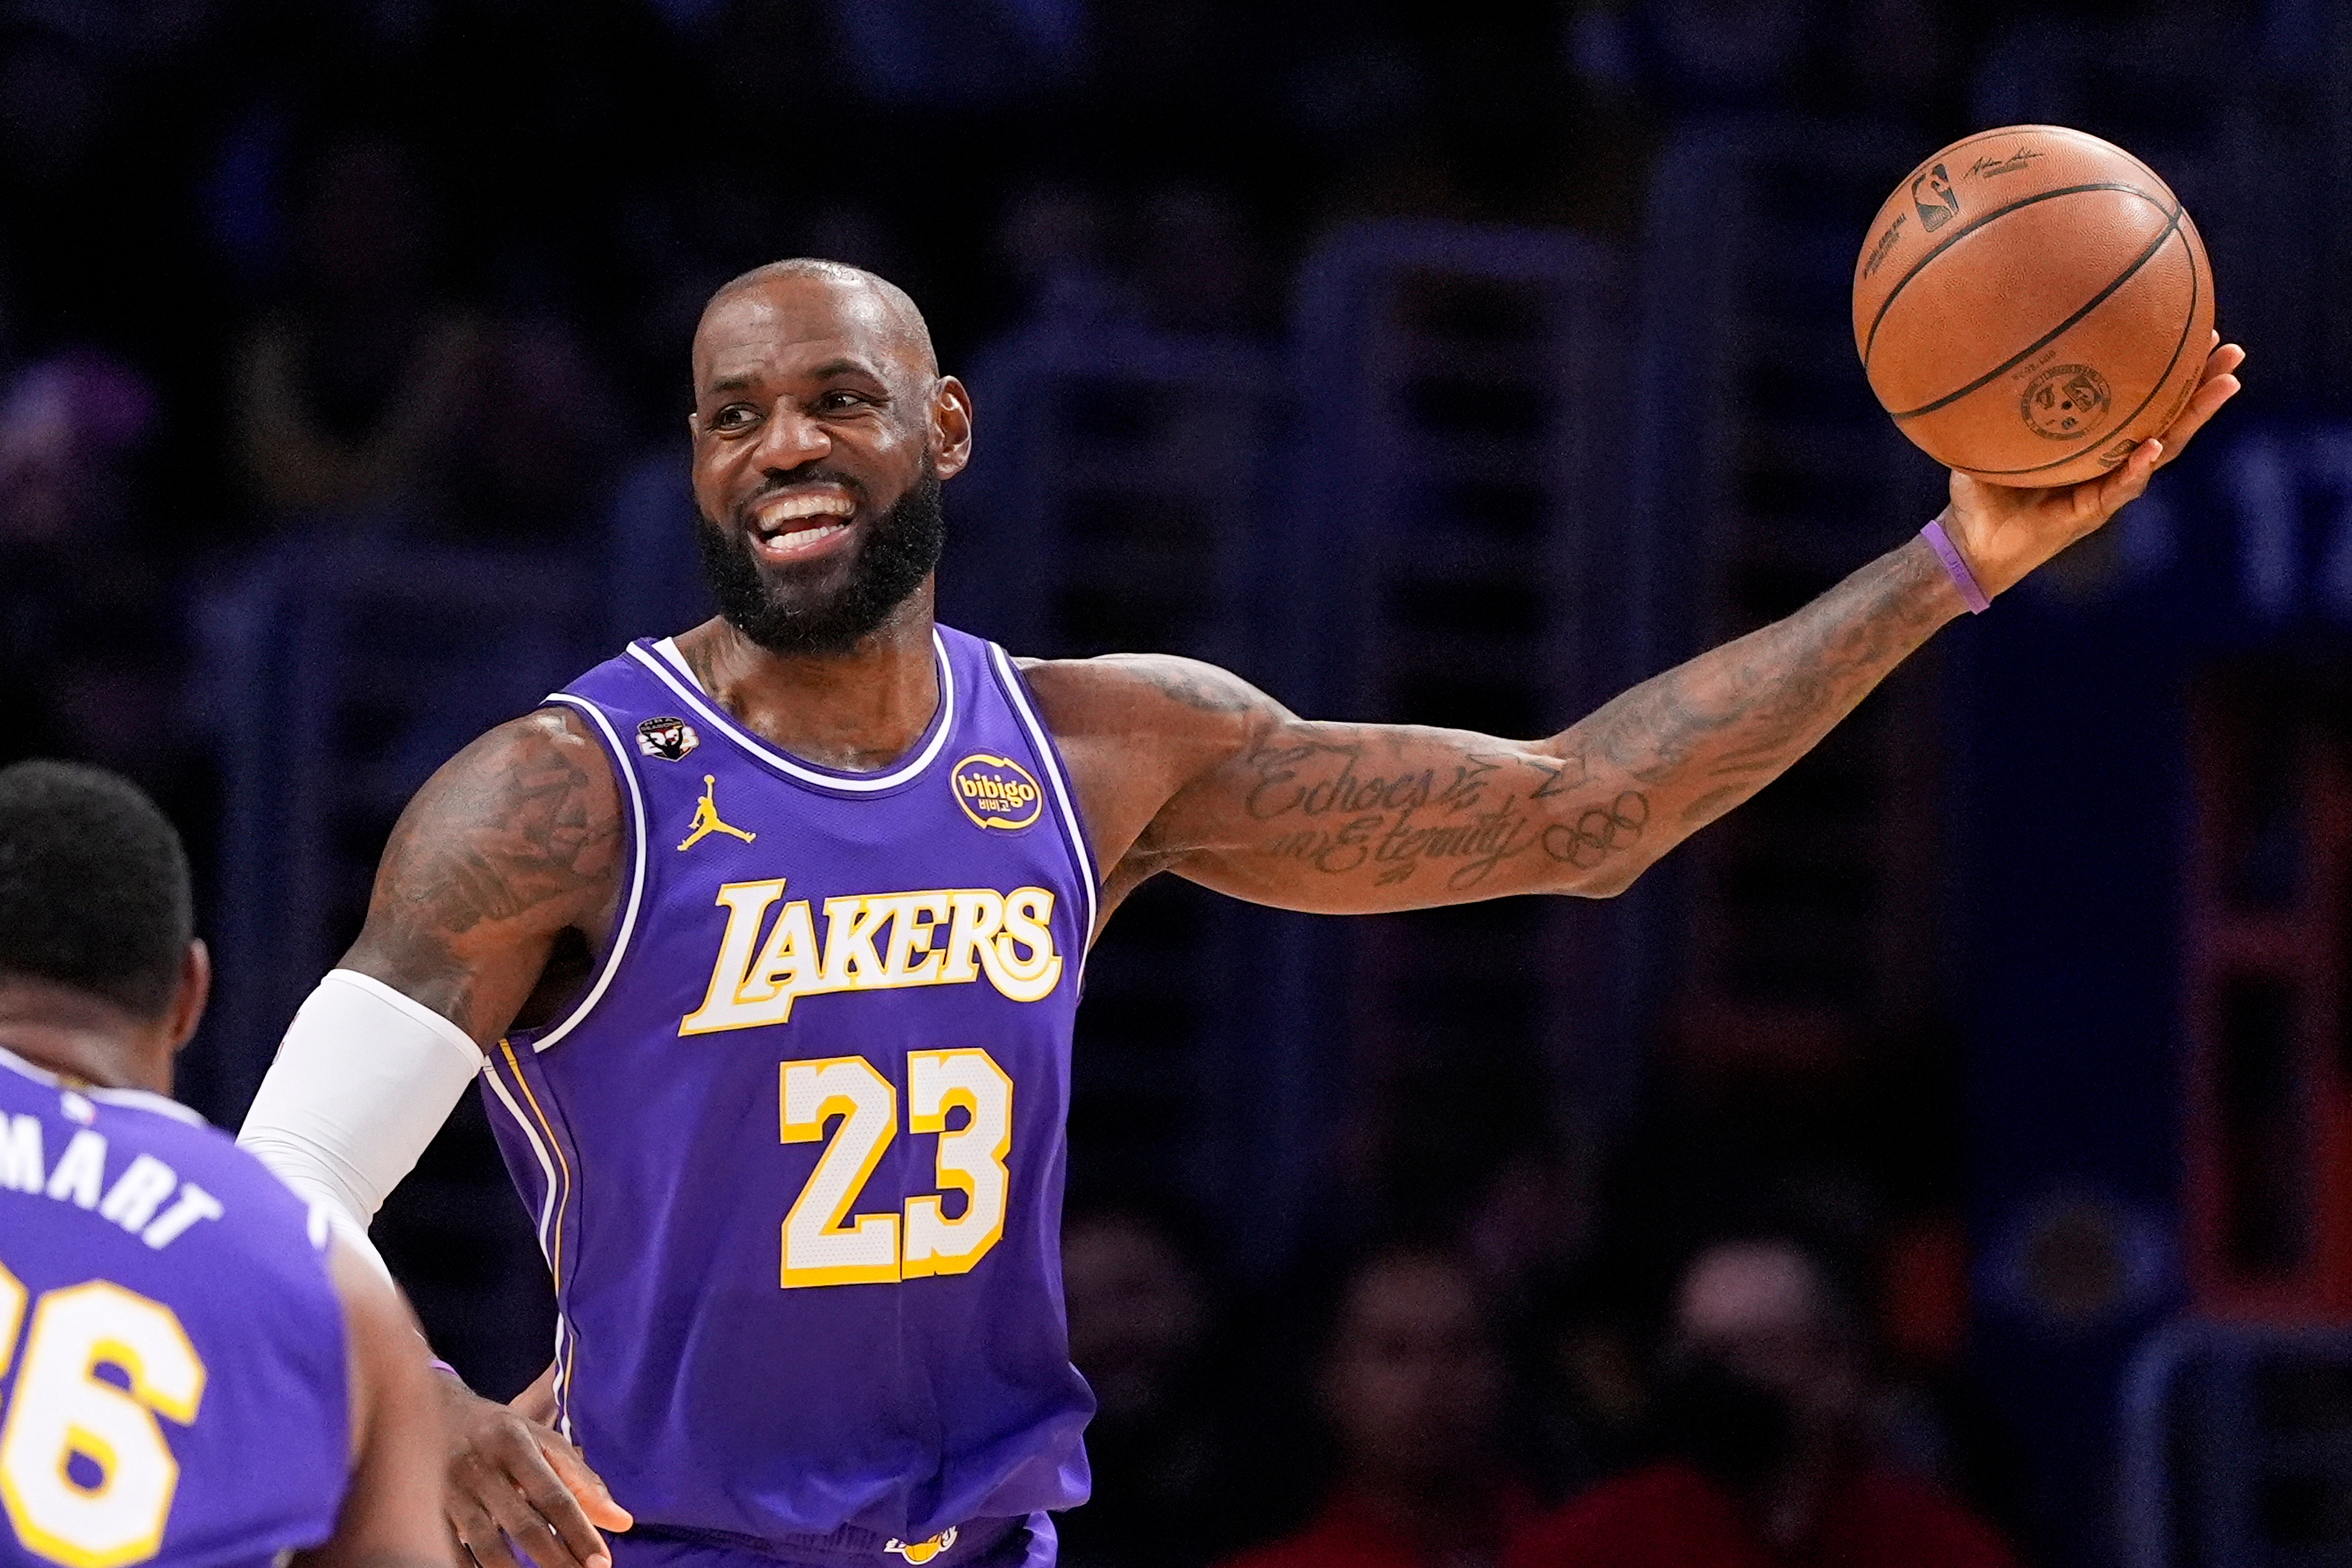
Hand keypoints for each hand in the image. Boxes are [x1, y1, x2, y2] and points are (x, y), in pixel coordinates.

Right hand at [441, 1374, 632, 1567]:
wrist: (432, 1411)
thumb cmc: (503, 1433)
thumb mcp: (544, 1443)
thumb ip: (582, 1482)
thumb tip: (622, 1522)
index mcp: (515, 1443)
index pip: (554, 1496)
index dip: (580, 1533)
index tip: (602, 1564)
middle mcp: (481, 1466)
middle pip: (524, 1526)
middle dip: (556, 1560)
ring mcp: (450, 1492)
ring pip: (487, 1546)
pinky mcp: (429, 1512)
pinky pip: (452, 1553)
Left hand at [1942, 336, 2244, 597]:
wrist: (1967, 543)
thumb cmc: (1980, 490)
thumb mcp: (1989, 435)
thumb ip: (1999, 400)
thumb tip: (1990, 347)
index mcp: (2094, 443)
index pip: (2142, 403)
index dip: (2170, 373)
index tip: (2197, 333)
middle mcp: (2109, 463)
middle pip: (2168, 420)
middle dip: (2203, 387)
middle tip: (2233, 351)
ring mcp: (2105, 488)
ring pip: (2162, 451)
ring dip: (2193, 419)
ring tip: (2224, 386)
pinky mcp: (2090, 513)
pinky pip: (2120, 488)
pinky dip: (2138, 468)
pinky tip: (2155, 447)